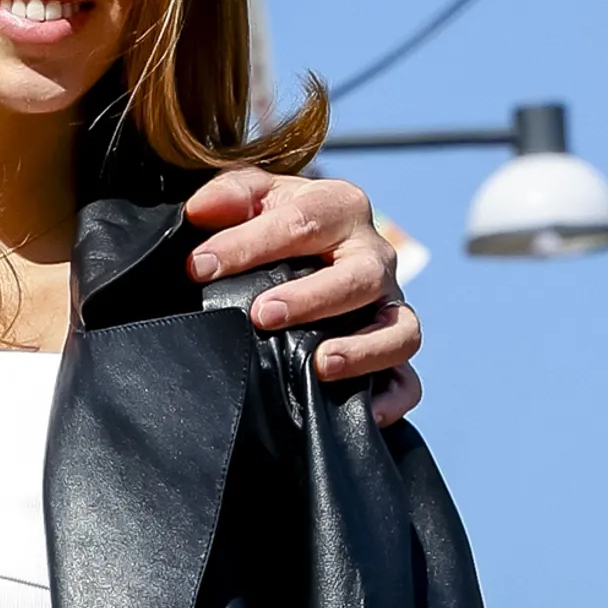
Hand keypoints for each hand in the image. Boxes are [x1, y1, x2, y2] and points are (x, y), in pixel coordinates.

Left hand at [181, 167, 417, 424]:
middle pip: (361, 276)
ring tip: (320, 363)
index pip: (306, 220)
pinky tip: (363, 413)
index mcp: (340, 209)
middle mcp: (373, 257)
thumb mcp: (253, 199)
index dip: (251, 243)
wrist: (302, 253)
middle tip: (261, 314)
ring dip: (363, 349)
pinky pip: (408, 381)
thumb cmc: (274, 225)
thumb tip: (200, 208)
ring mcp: (388, 307)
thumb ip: (230, 195)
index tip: (200, 267)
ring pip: (399, 329)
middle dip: (312, 297)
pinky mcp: (391, 353)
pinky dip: (393, 398)